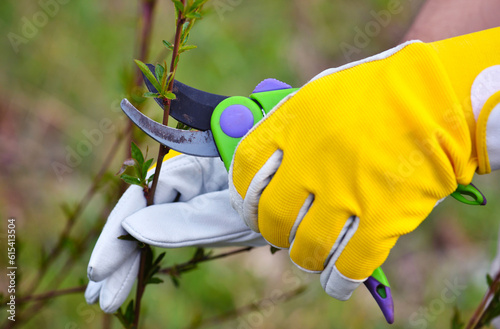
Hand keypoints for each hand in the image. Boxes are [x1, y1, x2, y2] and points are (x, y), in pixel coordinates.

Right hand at [86, 153, 265, 312]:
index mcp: (196, 158)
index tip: (100, 269)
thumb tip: (132, 229)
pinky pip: (170, 225)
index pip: (144, 194)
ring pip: (153, 221)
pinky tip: (132, 270)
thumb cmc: (275, 197)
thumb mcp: (233, 216)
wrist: (305, 199)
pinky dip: (153, 250)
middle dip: (121, 253)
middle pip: (143, 210)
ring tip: (108, 296)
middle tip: (100, 295)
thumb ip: (184, 222)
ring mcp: (194, 189)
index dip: (120, 232)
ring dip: (131, 258)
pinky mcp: (200, 204)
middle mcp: (188, 170)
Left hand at [229, 27, 499, 299]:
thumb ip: (289, 124)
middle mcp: (311, 163)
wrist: (438, 95)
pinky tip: (336, 278)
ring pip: (306, 247)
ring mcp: (346, 193)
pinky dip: (339, 278)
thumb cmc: (377, 91)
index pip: (244, 170)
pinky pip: (349, 264)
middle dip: (272, 230)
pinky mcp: (383, 217)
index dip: (244, 194)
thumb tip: (268, 156)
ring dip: (305, 255)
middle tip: (282, 230)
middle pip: (271, 217)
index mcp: (292, 127)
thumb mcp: (320, 93)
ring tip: (312, 251)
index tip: (251, 204)